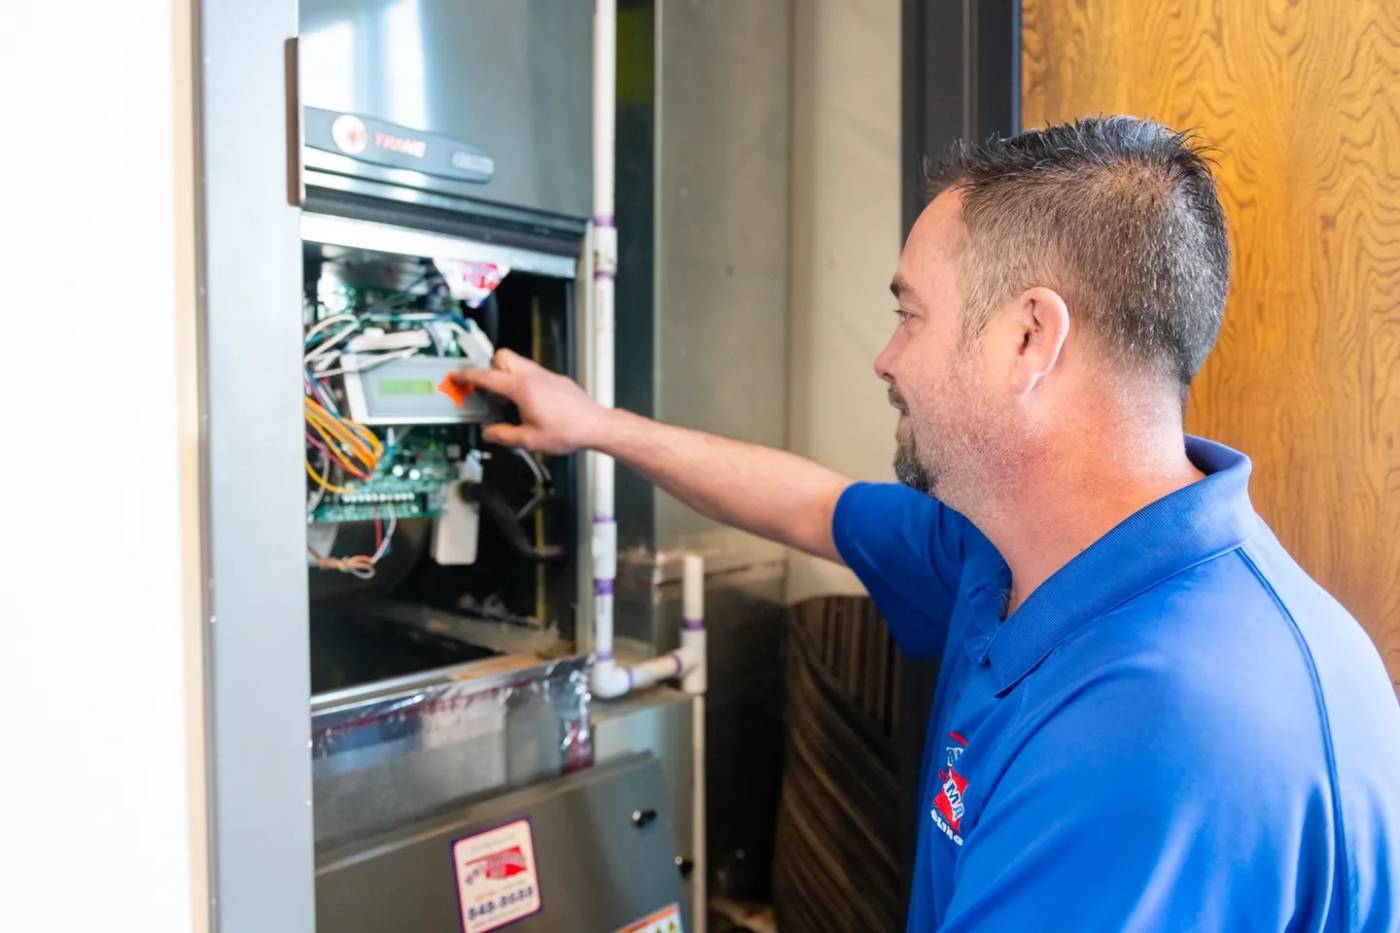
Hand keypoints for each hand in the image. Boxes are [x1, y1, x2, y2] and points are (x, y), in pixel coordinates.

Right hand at [450, 349, 606, 454]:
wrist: (596, 426)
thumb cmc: (569, 431)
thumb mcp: (530, 441)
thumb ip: (504, 435)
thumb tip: (490, 433)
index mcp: (522, 388)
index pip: (487, 376)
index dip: (467, 376)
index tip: (456, 376)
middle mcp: (533, 376)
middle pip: (502, 357)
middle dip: (489, 369)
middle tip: (485, 389)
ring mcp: (545, 375)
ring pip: (518, 362)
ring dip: (506, 375)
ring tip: (505, 400)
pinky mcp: (555, 379)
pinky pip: (531, 372)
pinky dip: (521, 381)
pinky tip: (526, 403)